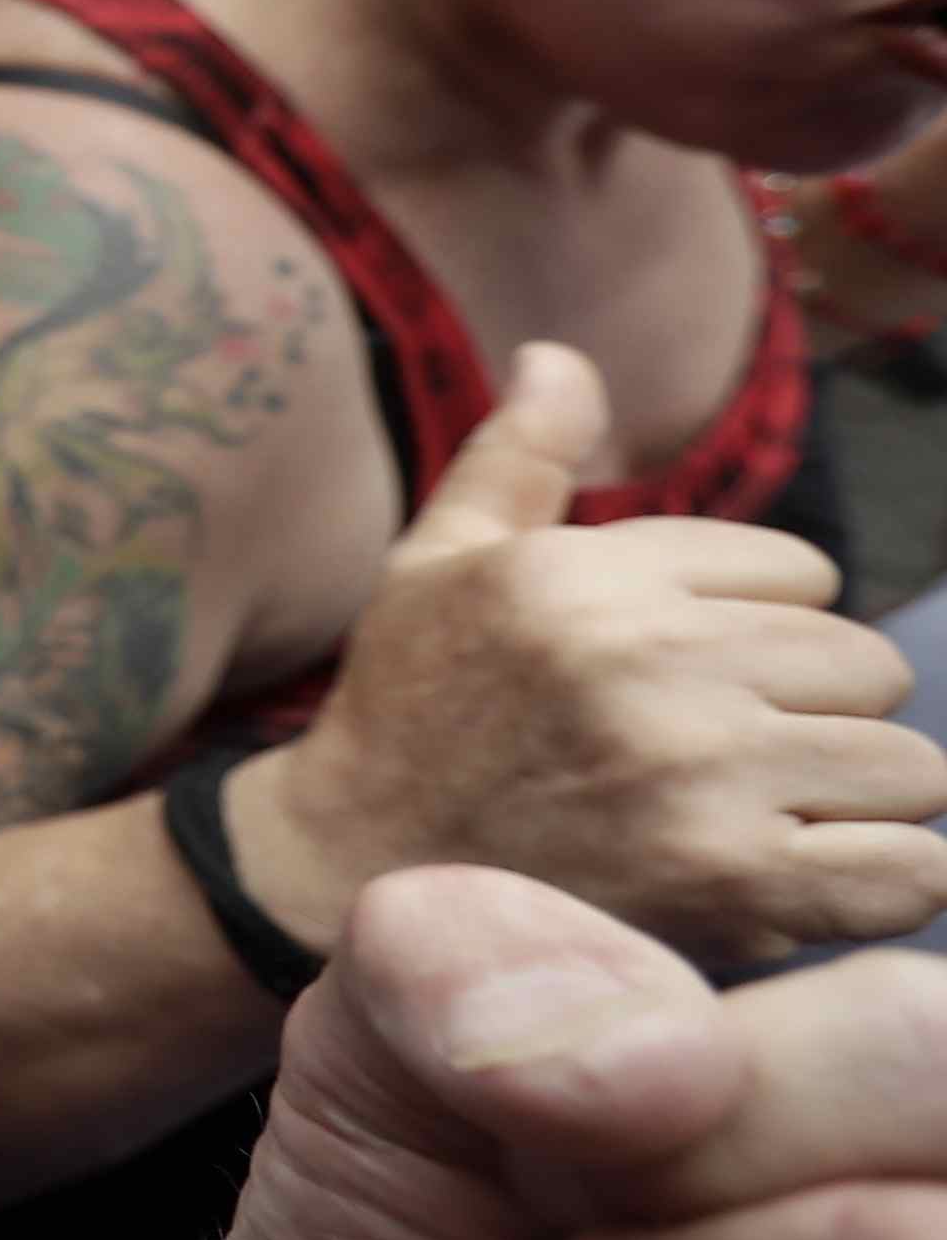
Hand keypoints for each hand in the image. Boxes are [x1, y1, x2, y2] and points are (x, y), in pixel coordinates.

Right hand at [238, 344, 946, 969]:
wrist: (348, 876)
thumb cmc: (405, 710)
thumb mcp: (433, 564)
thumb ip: (517, 457)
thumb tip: (561, 354)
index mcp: (587, 577)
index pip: (804, 574)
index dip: (761, 624)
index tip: (694, 676)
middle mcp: (646, 665)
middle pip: (866, 666)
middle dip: (817, 711)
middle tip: (735, 755)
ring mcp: (695, 778)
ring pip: (905, 765)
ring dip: (854, 799)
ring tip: (773, 818)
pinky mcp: (728, 885)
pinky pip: (908, 870)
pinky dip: (889, 881)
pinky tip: (816, 877)